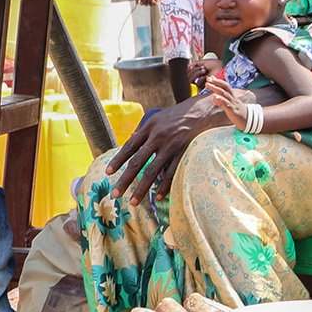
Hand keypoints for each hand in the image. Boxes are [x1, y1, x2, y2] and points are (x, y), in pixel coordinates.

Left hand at [106, 93, 221, 203]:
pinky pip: (171, 173)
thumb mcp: (158, 118)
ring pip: (153, 171)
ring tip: (134, 202)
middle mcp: (158, 137)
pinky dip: (164, 186)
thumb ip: (145, 130)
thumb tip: (131, 140)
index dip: (118, 161)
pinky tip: (157, 196)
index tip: (108, 173)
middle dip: (125, 180)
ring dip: (142, 188)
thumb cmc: (179, 115)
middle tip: (115, 194)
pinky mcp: (183, 152)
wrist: (203, 110)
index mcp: (149, 127)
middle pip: (138, 162)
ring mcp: (171, 146)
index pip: (129, 146)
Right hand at [185, 54, 220, 90]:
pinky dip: (201, 79)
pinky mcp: (203, 88)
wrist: (223, 69)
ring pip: (190, 80)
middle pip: (187, 76)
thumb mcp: (203, 62)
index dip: (189, 69)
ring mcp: (200, 84)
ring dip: (196, 73)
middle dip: (194, 70)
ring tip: (204, 70)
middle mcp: (197, 78)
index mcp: (197, 73)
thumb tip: (188, 66)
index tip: (195, 65)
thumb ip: (194, 64)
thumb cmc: (216, 65)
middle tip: (202, 68)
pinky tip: (206, 77)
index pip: (187, 73)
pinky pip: (196, 84)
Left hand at [205, 78, 257, 128]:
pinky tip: (215, 97)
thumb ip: (222, 100)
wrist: (250, 121)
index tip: (210, 77)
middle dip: (216, 82)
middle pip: (225, 88)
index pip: (225, 86)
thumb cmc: (238, 113)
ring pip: (225, 94)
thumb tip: (213, 96)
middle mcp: (233, 98)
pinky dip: (221, 100)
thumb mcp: (230, 105)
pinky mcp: (233, 111)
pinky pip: (227, 104)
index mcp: (233, 96)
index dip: (218, 81)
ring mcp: (233, 104)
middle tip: (208, 79)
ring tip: (208, 85)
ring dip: (216, 88)